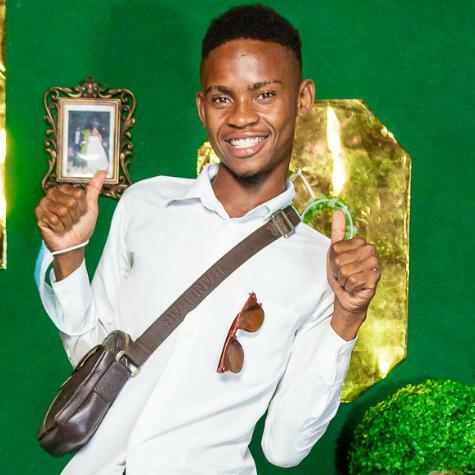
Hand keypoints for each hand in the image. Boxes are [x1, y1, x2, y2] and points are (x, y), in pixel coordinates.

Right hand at [35, 171, 105, 251]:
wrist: (74, 243)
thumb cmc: (82, 225)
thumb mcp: (91, 207)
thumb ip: (94, 189)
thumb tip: (102, 172)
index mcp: (66, 190)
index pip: (78, 193)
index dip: (82, 206)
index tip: (81, 211)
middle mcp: (54, 194)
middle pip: (70, 201)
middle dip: (75, 214)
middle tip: (73, 219)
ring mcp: (45, 203)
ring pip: (61, 210)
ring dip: (68, 222)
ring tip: (66, 224)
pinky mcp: (39, 214)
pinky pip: (53, 219)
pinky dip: (60, 227)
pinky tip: (58, 228)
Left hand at [327, 210, 380, 337]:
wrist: (347, 296)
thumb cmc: (341, 274)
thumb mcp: (334, 252)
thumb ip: (337, 231)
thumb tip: (338, 211)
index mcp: (360, 243)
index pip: (336, 248)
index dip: (333, 260)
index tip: (338, 265)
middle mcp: (370, 251)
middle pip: (341, 260)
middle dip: (337, 271)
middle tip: (344, 275)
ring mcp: (374, 264)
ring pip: (347, 271)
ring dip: (343, 280)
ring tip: (349, 281)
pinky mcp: (375, 277)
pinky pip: (354, 280)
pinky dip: (350, 287)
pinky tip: (355, 287)